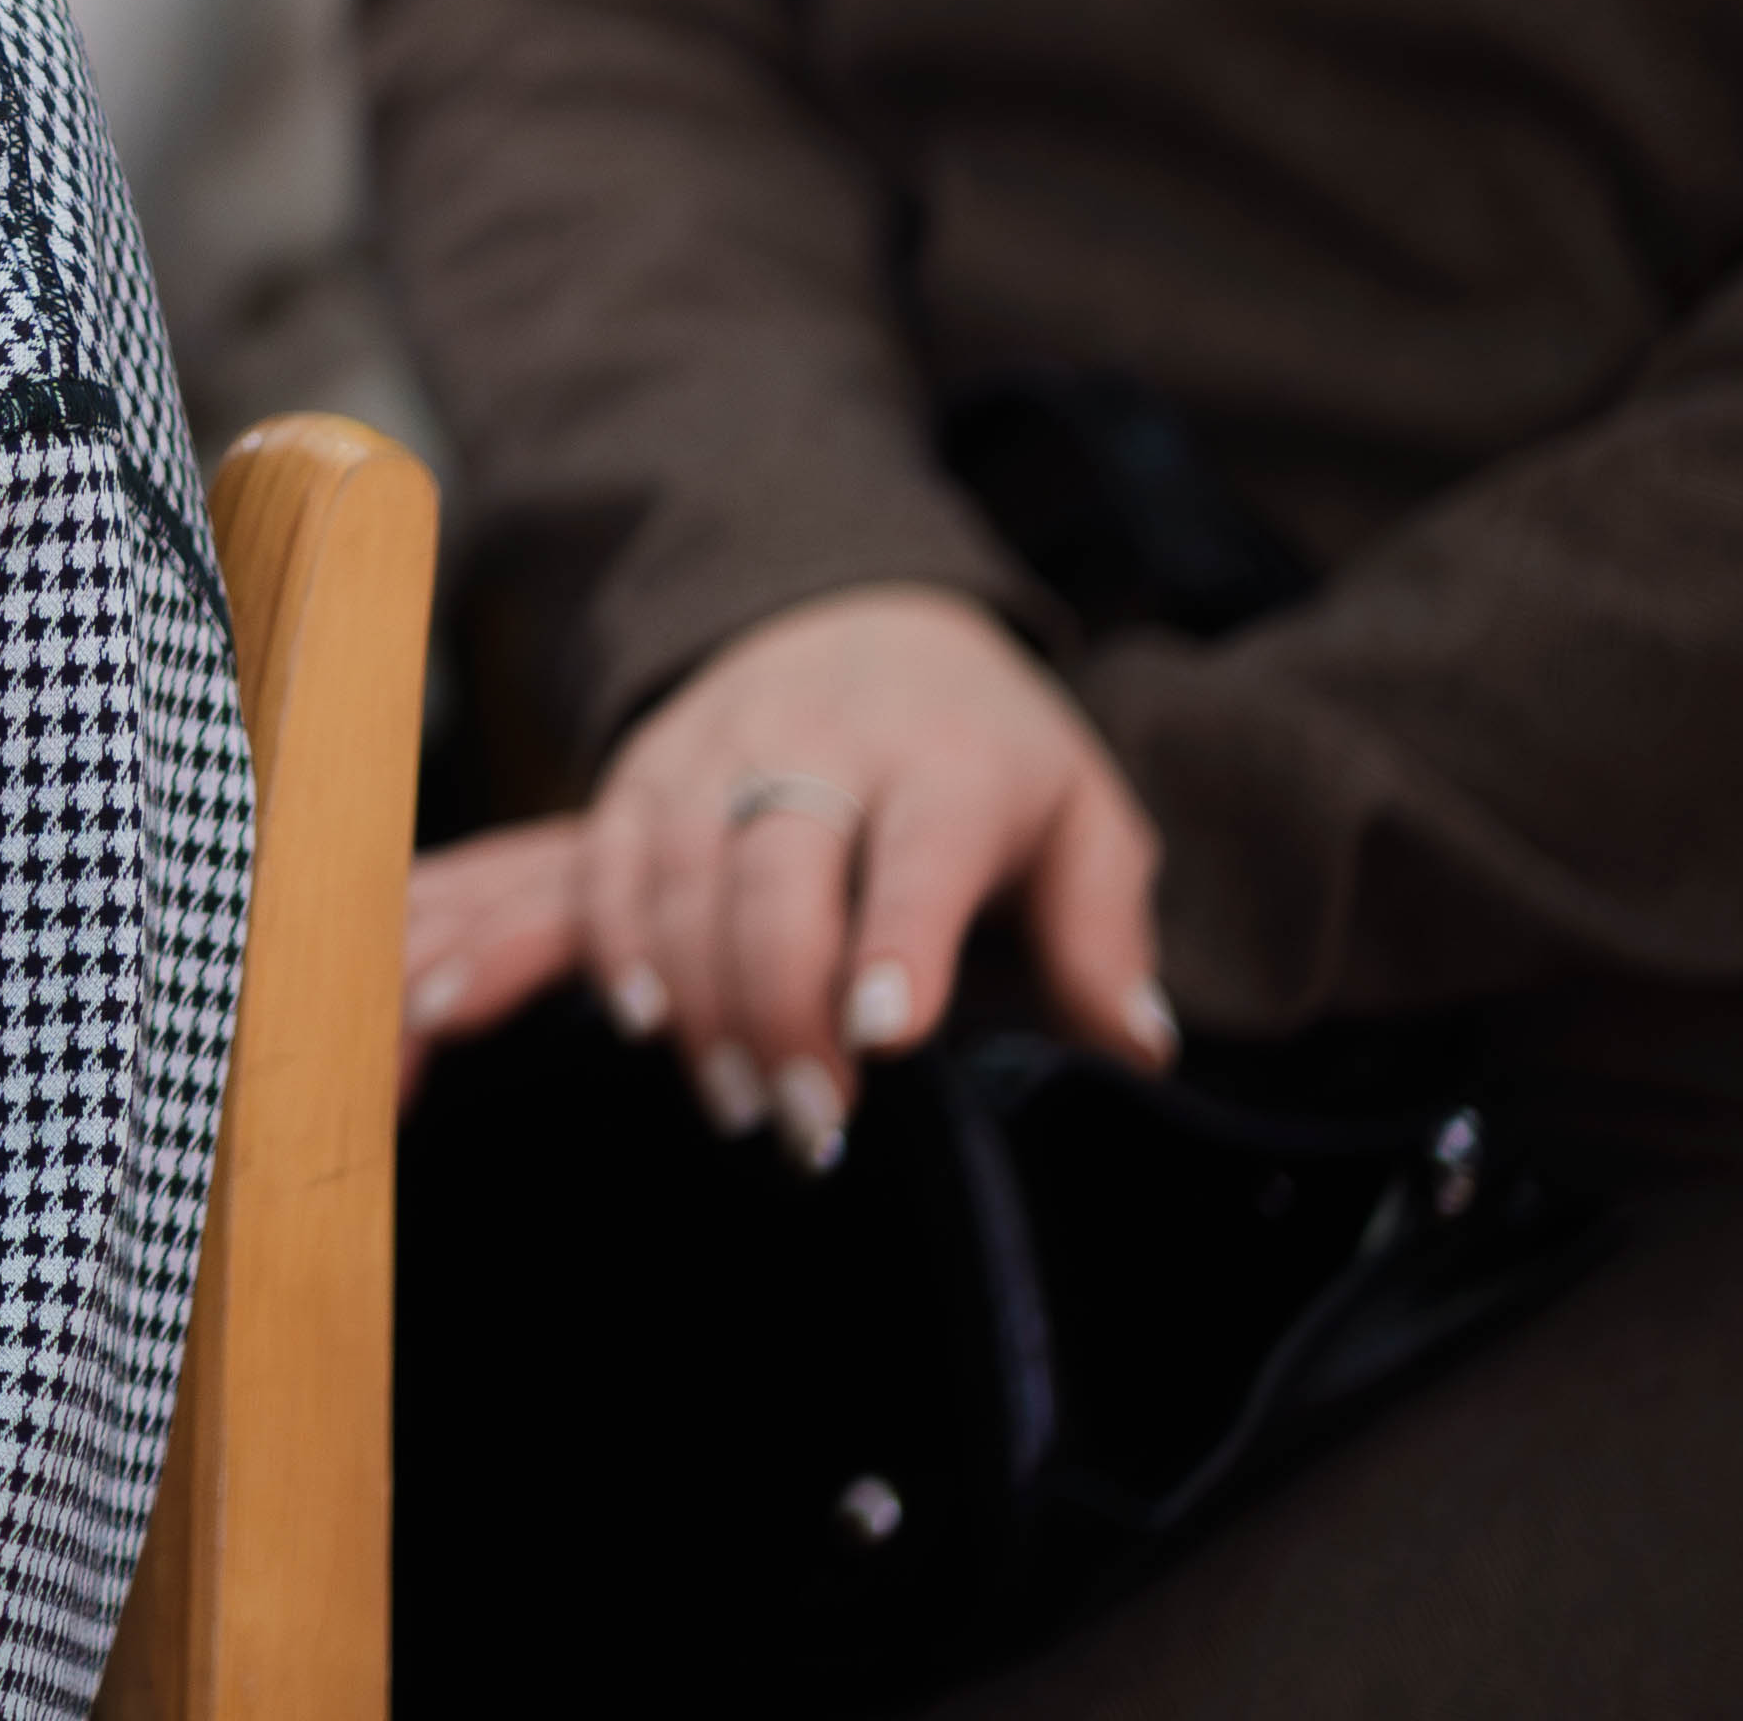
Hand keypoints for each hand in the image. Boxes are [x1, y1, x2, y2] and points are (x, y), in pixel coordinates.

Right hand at [397, 583, 1169, 1160]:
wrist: (862, 614)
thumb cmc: (988, 757)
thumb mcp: (1083, 822)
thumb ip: (1103, 936)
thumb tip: (1135, 1047)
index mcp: (954, 761)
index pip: (922, 851)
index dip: (899, 941)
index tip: (884, 1037)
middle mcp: (826, 739)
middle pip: (781, 870)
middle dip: (784, 1006)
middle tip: (810, 1128)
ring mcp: (720, 744)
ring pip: (684, 872)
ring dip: (701, 1001)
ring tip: (738, 1106)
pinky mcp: (644, 763)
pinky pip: (607, 856)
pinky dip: (617, 944)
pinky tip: (644, 1026)